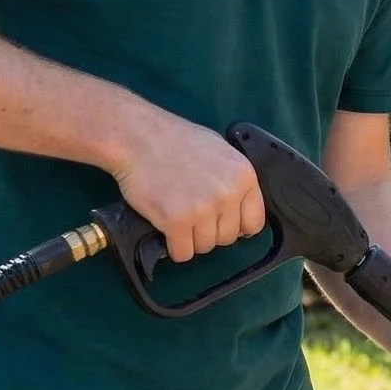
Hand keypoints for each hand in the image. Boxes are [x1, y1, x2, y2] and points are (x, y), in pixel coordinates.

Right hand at [110, 107, 263, 262]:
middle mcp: (228, 194)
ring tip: (176, 217)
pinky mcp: (177, 221)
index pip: (254, 222)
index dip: (236, 225)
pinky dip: (173, 247)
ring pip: (205, 246)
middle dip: (209, 231)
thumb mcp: (219, 151)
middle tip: (190, 214)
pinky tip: (166, 229)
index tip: (221, 222)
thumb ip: (233, 180)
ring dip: (190, 238)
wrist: (136, 137)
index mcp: (244, 176)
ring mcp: (203, 209)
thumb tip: (240, 207)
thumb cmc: (174, 140)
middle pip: (228, 237)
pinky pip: (183, 252)